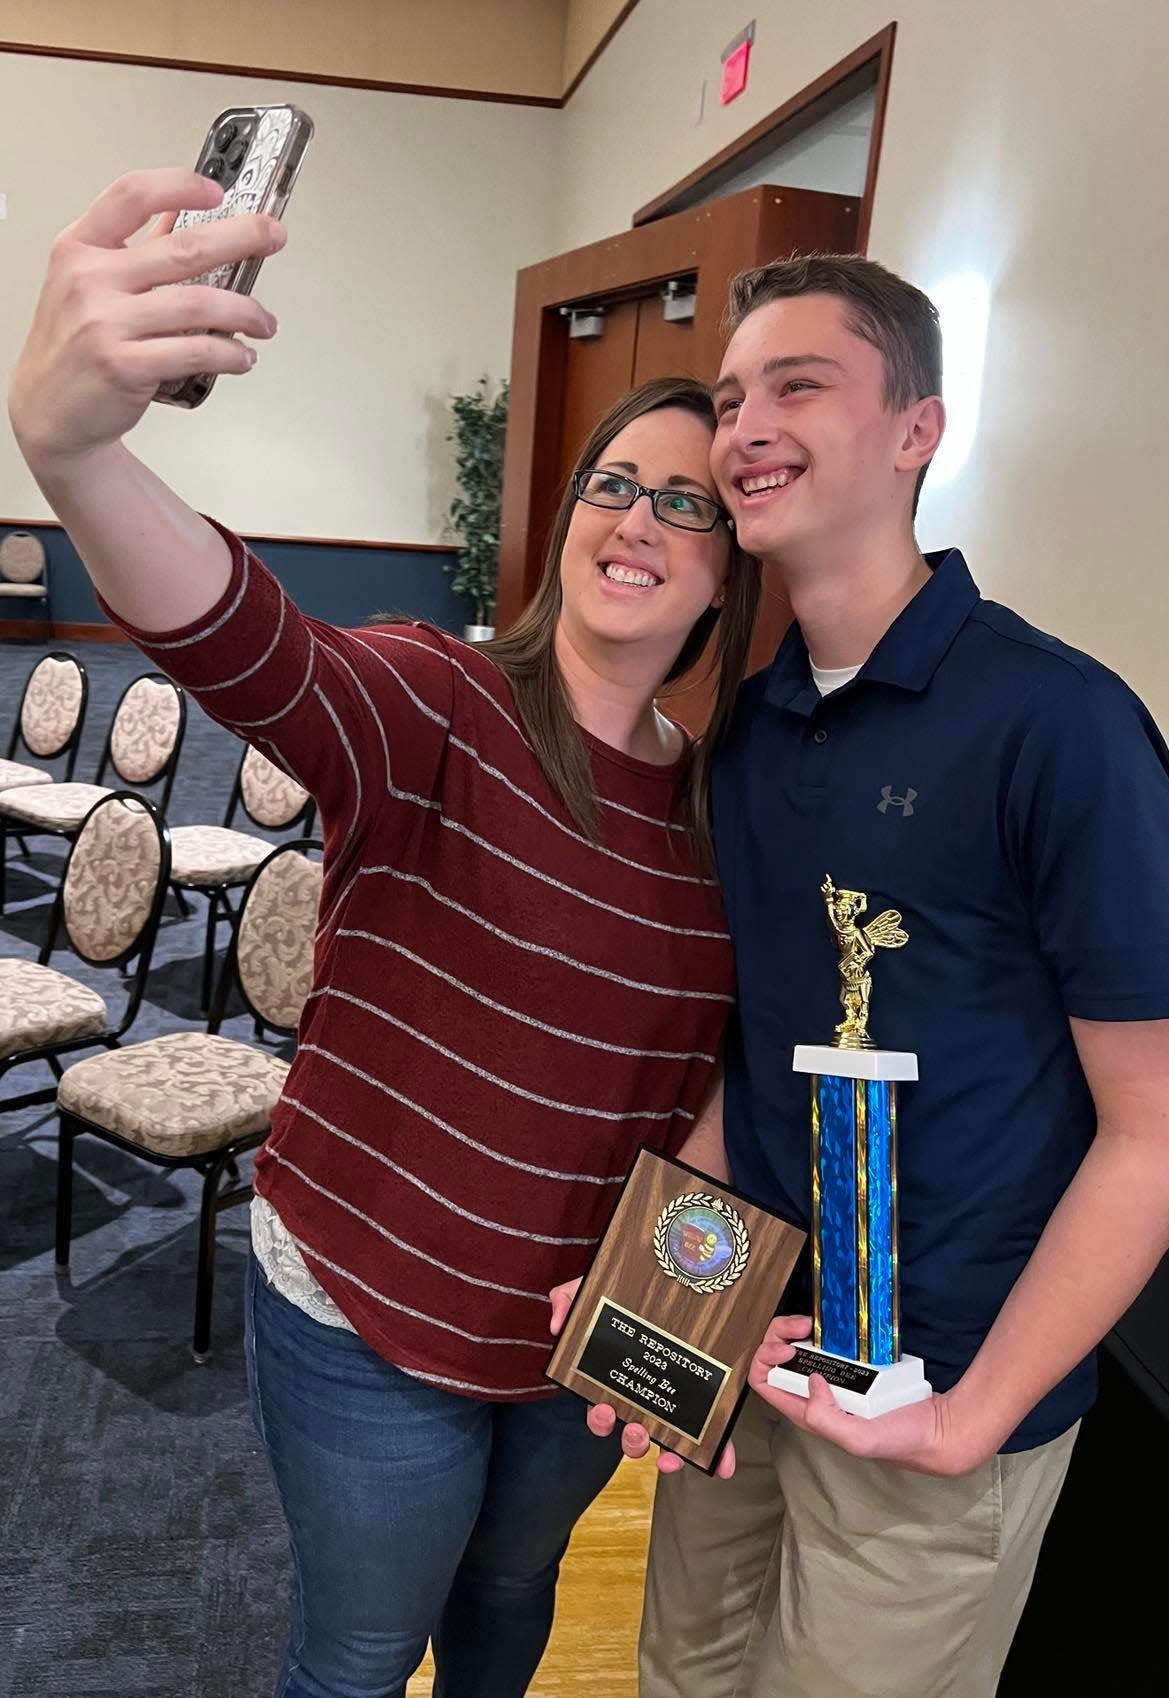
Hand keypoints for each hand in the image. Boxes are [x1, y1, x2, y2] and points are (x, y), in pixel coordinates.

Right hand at [9, 168, 284, 464]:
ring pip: (198, 304)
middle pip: (181, 248)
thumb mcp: (89, 284)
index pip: (132, 196)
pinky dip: (230, 354)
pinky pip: (195, 352)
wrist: (48, 408)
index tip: (218, 190)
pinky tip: (242, 356)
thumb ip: (136, 251)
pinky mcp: (124, 365)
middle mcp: (89, 279)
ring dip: (245, 312)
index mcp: (81, 247)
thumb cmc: (74, 345)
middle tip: (271, 237)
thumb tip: (187, 219)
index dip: (180, 186)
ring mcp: (105, 323)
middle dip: (240, 238)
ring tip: (263, 322)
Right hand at [549, 1278, 735, 1478]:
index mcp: (617, 1375)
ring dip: (666, 1452)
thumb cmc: (632, 1289)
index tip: (603, 1413)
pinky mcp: (706, 1397)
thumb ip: (569, 1299)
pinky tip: (723, 1465)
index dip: (600, 1420)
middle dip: (631, 1441)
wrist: (677, 1270)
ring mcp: (674, 1399)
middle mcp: (643, 1394)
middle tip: (633, 1428)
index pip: (603, 1407)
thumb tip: (558, 1327)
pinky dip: (717, 1453)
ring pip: (668, 1438)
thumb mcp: (596, 1286)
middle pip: (632, 1431)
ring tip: (669, 1451)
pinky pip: (710, 1432)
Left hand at [749, 1316, 990, 1476]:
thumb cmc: (899, 1439)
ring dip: (793, 1329)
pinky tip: (828, 1327)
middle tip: (801, 1326)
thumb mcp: (858, 1439)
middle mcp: (814, 1396)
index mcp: (808, 1414)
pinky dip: (818, 1331)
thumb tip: (809, 1381)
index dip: (766, 1359)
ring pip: (795, 1347)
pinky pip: (823, 1344)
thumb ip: (826, 1418)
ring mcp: (832, 1379)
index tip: (788, 1346)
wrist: (935, 1428)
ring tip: (810, 1323)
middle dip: (778, 1334)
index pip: (763, 1384)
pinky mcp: (850, 1368)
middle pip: (774, 1359)